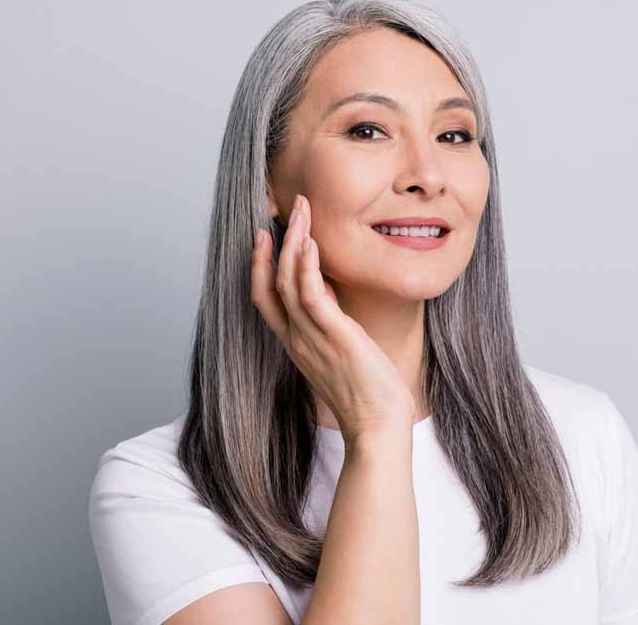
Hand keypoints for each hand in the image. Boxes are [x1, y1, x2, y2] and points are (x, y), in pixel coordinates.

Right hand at [250, 193, 415, 441]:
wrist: (377, 428)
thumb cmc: (368, 395)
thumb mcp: (341, 353)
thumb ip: (330, 324)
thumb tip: (331, 293)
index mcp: (296, 344)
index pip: (265, 299)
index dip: (260, 265)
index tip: (264, 236)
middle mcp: (297, 339)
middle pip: (270, 282)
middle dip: (274, 242)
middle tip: (283, 208)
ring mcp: (312, 338)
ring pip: (288, 281)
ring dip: (292, 241)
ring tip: (301, 210)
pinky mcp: (334, 337)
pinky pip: (311, 295)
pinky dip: (307, 266)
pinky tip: (311, 242)